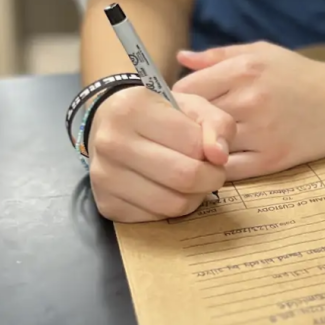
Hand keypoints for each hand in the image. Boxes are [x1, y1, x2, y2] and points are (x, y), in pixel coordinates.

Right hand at [87, 86, 235, 222]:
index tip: (212, 152)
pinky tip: (168, 190)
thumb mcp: (190, 105)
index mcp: (133, 109)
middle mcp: (112, 143)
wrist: (107, 125)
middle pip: (184, 177)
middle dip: (211, 178)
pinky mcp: (106, 204)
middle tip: (213, 173)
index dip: (213, 152)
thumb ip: (216, 124)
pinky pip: (155, 218)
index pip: (193, 144)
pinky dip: (170, 208)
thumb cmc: (155, 113)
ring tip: (192, 181)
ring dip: (194, 197)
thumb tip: (219, 157)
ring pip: (173, 204)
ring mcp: (104, 176)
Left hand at [175, 42, 324, 180]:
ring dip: (199, 149)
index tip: (176, 107)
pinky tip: (217, 161)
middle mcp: (251, 100)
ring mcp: (262, 132)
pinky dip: (218, 168)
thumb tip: (179, 59)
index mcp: (244, 69)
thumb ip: (218, 56)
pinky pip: (229, 170)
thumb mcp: (260, 53)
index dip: (176, 100)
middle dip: (183, 126)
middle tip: (180, 130)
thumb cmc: (299, 74)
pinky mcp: (272, 159)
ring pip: (208, 146)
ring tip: (197, 146)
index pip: (187, 90)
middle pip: (194, 120)